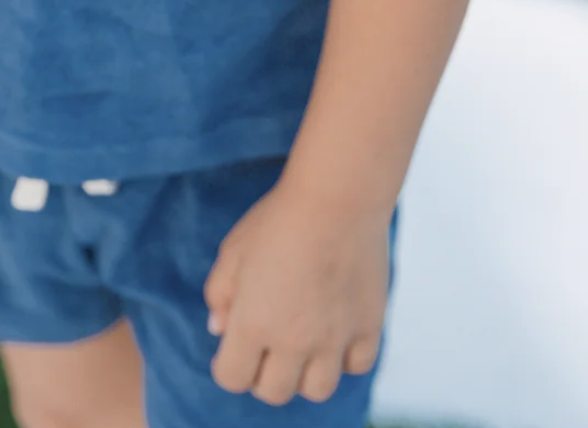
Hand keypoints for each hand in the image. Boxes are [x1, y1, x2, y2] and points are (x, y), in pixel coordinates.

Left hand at [203, 176, 390, 406]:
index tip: (233, 347)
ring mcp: (335, 337)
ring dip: (304, 373)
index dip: (228, 365)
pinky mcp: (368, 326)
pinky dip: (344, 356)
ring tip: (302, 343)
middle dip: (263, 373)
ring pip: (317, 389)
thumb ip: (219, 293)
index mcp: (253, 323)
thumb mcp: (234, 249)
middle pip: (273, 391)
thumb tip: (219, 328)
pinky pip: (355, 365)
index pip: (232, 378)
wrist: (337, 195)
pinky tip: (335, 331)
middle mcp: (294, 340)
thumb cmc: (279, 217)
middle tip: (267, 344)